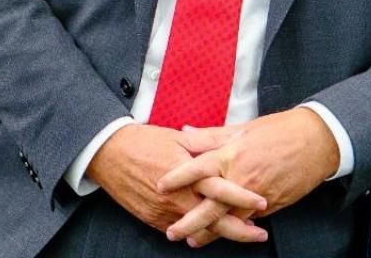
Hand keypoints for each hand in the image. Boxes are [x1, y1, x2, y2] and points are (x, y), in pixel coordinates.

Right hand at [85, 125, 266, 245]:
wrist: (108, 153)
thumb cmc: (143, 141)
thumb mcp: (178, 137)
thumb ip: (207, 143)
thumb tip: (233, 140)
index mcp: (187, 173)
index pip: (221, 189)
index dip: (243, 197)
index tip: (263, 202)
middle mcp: (178, 196)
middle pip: (214, 220)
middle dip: (240, 230)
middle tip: (259, 234)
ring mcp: (165, 211)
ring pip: (198, 230)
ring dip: (220, 233)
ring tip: (240, 234)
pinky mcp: (153, 219)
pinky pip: (179, 230)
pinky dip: (196, 232)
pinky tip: (208, 232)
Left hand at [157, 109, 338, 244]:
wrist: (316, 142)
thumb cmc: (278, 132)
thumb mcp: (241, 129)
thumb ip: (211, 136)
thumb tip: (185, 133)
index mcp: (231, 155)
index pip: (197, 168)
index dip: (177, 178)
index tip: (159, 185)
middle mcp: (242, 178)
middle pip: (210, 205)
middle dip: (190, 222)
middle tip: (172, 232)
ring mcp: (257, 194)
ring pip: (229, 219)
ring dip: (210, 232)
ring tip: (193, 241)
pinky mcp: (271, 205)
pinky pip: (248, 220)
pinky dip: (234, 228)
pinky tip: (222, 234)